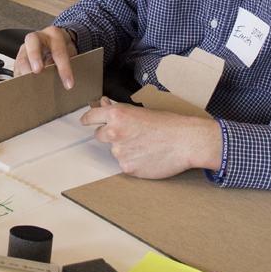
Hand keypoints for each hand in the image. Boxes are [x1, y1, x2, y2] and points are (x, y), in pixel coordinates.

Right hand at [15, 26, 77, 88]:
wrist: (56, 39)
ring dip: (26, 72)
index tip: (68, 84)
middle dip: (34, 57)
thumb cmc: (63, 46)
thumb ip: (65, 60)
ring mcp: (27, 46)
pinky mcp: (20, 55)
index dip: (64, 69)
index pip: (59, 52)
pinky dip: (20, 77)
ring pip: (22, 57)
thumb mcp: (69, 50)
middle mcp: (38, 37)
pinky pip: (17, 67)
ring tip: (32, 85)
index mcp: (54, 34)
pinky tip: (25, 85)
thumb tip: (55, 75)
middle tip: (37, 71)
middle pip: (32, 44)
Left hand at [80, 97, 223, 178]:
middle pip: (99, 135)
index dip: (87, 119)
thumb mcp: (141, 111)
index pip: (91, 117)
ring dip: (124, 148)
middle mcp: (114, 132)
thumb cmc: (167, 123)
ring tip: (146, 145)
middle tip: (129, 134)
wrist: (185, 142)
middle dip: (109, 134)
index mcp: (117, 115)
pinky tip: (148, 156)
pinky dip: (133, 161)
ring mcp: (119, 152)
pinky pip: (125, 164)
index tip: (84, 121)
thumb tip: (104, 103)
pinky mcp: (127, 168)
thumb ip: (119, 110)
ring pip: (114, 150)